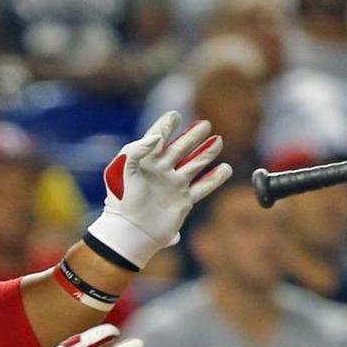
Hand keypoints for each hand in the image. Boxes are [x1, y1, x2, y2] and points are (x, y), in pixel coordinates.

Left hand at [87, 111, 232, 269]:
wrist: (130, 231)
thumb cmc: (121, 200)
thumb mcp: (121, 169)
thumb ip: (137, 149)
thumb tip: (157, 137)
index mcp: (145, 161)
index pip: (157, 137)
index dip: (166, 126)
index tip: (175, 115)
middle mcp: (161, 171)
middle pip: (181, 148)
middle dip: (193, 136)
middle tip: (205, 124)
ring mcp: (174, 185)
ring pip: (194, 164)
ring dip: (206, 152)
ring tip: (218, 140)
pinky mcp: (183, 201)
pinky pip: (203, 187)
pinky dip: (215, 178)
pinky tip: (225, 169)